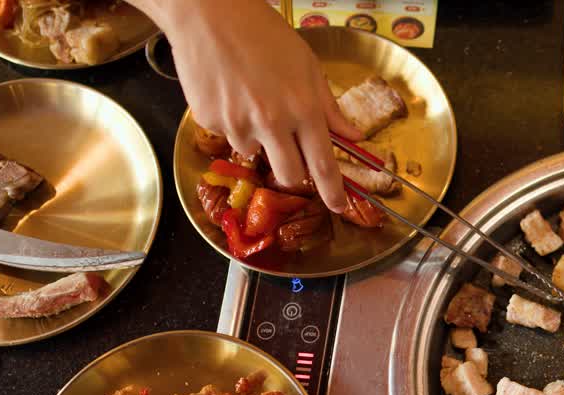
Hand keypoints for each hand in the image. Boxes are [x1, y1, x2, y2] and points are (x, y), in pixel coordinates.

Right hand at [136, 0, 358, 211]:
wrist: (209, 13)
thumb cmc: (264, 34)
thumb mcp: (308, 66)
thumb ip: (330, 107)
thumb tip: (354, 137)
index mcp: (303, 108)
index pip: (324, 165)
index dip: (333, 192)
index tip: (339, 206)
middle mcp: (272, 122)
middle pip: (290, 175)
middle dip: (294, 172)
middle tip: (289, 150)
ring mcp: (239, 124)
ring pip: (255, 153)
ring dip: (258, 138)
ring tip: (252, 98)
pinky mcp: (210, 121)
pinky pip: (228, 135)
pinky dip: (232, 121)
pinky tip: (230, 92)